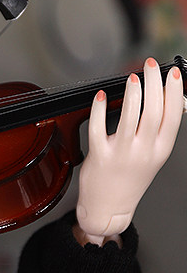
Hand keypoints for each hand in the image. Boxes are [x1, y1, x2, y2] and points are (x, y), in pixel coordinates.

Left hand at [76, 57, 182, 245]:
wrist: (109, 207)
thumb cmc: (129, 179)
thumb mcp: (153, 156)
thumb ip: (158, 131)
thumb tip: (165, 100)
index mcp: (160, 150)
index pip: (172, 116)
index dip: (173, 91)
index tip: (172, 72)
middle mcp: (144, 151)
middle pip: (153, 111)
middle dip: (153, 83)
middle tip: (150, 65)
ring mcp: (122, 154)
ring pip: (129, 117)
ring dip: (132, 93)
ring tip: (132, 77)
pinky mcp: (100, 156)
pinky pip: (99, 128)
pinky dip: (100, 109)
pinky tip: (100, 96)